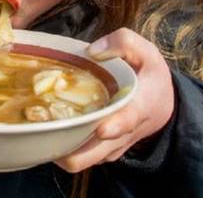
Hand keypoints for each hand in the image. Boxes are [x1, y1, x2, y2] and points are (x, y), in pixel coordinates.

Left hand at [54, 28, 173, 172]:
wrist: (162, 106)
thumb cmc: (150, 76)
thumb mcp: (146, 51)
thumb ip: (124, 43)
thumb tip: (93, 51)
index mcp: (140, 106)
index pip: (129, 119)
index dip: (116, 125)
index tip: (102, 129)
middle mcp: (124, 133)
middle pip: (95, 153)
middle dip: (70, 148)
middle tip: (44, 129)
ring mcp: (111, 146)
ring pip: (82, 159)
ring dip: (61, 148)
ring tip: (40, 128)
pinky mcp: (101, 152)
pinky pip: (80, 156)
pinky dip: (64, 147)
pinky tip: (49, 128)